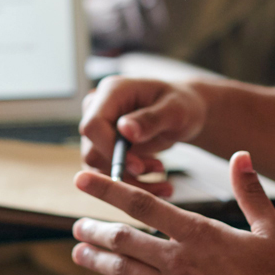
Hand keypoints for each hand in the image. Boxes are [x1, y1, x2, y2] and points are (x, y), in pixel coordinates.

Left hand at [69, 151, 274, 274]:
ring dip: (97, 259)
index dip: (107, 189)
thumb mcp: (273, 230)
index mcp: (198, 233)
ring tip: (78, 252)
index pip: (142, 204)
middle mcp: (177, 260)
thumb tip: (241, 155)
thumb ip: (250, 192)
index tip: (81, 179)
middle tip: (77, 225)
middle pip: (123, 238)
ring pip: (122, 270)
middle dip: (95, 229)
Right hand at [80, 76, 205, 197]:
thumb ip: (151, 119)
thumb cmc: (181, 105)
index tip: (139, 166)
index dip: (110, 149)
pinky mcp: (103, 147)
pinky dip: (131, 183)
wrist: (182, 113)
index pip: (93, 126)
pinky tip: (157, 181)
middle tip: (159, 168)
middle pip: (92, 150)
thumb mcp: (175, 110)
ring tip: (161, 171)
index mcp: (112, 92)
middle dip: (124, 168)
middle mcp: (97, 109)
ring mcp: (98, 129)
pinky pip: (107, 174)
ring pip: (98, 167)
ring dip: (130, 179)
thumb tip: (125, 130)